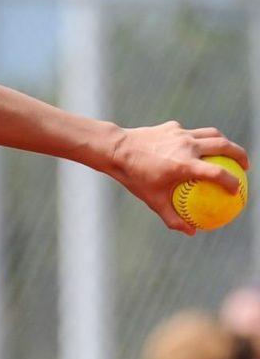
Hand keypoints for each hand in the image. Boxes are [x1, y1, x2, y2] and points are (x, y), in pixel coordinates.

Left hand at [107, 121, 247, 234]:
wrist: (115, 149)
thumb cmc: (134, 177)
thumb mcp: (152, 200)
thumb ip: (173, 217)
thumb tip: (191, 232)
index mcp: (184, 164)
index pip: (218, 173)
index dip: (232, 182)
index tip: (237, 190)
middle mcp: (187, 146)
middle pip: (224, 146)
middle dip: (240, 155)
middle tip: (244, 167)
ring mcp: (181, 133)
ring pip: (212, 134)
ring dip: (224, 143)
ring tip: (229, 154)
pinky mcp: (173, 126)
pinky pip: (191, 133)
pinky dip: (198, 140)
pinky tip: (196, 149)